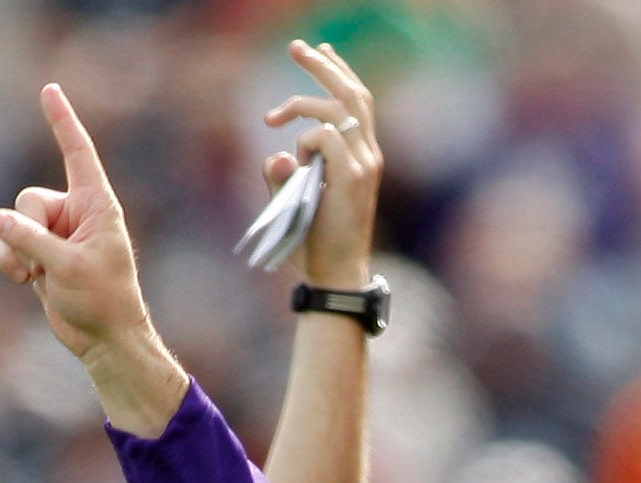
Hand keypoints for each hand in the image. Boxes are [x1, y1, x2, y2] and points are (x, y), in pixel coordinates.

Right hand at [0, 84, 185, 433]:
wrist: (105, 342)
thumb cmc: (101, 303)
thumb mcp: (66, 268)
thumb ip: (30, 240)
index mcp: (96, 206)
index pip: (77, 153)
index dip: (62, 121)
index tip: (50, 89)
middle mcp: (76, 214)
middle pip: (29, 199)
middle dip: (25, 231)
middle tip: (39, 264)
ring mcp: (57, 235)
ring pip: (15, 222)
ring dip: (14, 251)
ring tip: (30, 278)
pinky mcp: (42, 255)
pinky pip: (11, 244)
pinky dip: (11, 262)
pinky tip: (25, 282)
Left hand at [260, 38, 382, 290]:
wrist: (336, 277)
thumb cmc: (317, 246)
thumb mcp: (296, 201)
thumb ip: (285, 174)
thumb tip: (276, 154)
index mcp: (364, 157)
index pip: (358, 100)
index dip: (339, 71)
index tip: (318, 51)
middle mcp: (369, 155)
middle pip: (352, 93)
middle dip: (323, 65)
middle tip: (295, 47)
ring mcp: (364, 164)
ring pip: (338, 108)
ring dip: (302, 103)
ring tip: (271, 117)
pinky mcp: (352, 177)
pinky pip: (326, 136)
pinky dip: (305, 141)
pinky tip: (299, 167)